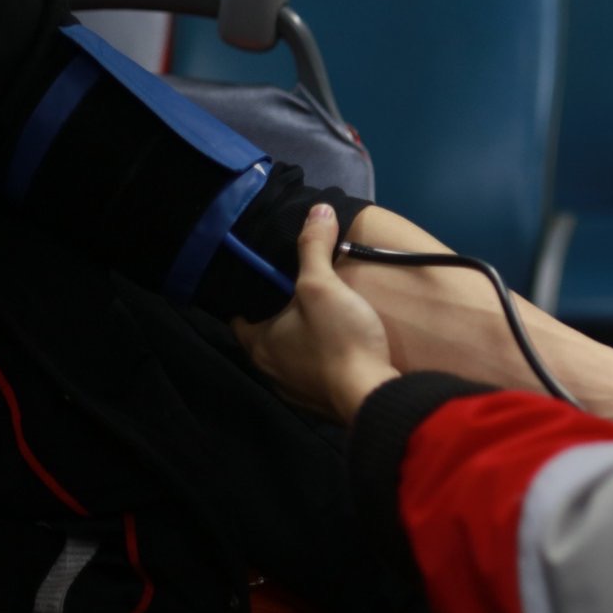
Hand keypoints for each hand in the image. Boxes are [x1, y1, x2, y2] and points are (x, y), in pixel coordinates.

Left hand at [233, 204, 399, 422]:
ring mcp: (295, 392)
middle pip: (266, 335)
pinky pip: (313, 375)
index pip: (238, 316)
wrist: (373, 395)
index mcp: (258, 344)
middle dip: (279, 316)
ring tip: (321, 319)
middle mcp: (269, 371)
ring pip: (290, 357)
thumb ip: (314, 247)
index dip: (250, 296)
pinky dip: (321, 361)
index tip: (267, 280)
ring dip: (301, 341)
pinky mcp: (320, 404)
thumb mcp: (323, 285)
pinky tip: (340, 349)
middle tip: (299, 293)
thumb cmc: (338, 339)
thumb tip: (318, 209)